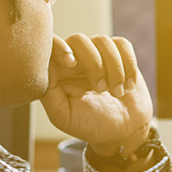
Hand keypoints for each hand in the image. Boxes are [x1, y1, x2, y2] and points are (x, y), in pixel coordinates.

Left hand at [41, 34, 153, 157]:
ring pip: (103, 41)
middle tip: (101, 90)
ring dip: (114, 69)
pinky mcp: (119, 54)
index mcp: (58, 72)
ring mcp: (98, 54)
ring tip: (117, 93)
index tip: (71, 63)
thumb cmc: (91, 125)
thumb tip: (43, 67)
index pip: (51, 45)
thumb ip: (48, 92)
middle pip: (78, 39)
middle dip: (93, 64)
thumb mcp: (63, 115)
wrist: (124, 131)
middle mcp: (76, 58)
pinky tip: (129, 85)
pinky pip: (122, 44)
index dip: (59, 47)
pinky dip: (128, 64)